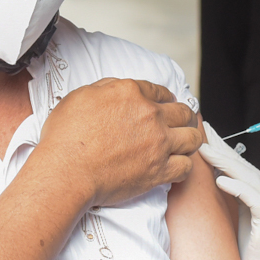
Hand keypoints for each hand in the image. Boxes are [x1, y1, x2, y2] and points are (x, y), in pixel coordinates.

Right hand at [38, 79, 202, 207]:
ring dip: (189, 139)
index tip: (166, 106)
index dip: (165, 99)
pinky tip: (175, 167)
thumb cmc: (66, 136)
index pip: (160, 92)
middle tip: (180, 124)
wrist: (66, 171)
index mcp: (131, 93)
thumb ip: (106, 88)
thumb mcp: (81, 96)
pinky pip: (186, 167)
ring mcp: (158, 143)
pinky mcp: (159, 171)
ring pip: (193, 138)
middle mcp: (150, 115)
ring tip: (183, 144)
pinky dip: (183, 167)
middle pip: (183, 112)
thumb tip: (118, 89)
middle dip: (183, 117)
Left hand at [198, 124, 259, 259]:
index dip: (223, 150)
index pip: (243, 167)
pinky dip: (238, 188)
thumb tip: (208, 183)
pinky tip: (221, 181)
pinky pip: (256, 199)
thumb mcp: (241, 223)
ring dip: (224, 163)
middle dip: (220, 147)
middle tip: (200, 130)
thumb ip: (232, 202)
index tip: (203, 135)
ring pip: (249, 178)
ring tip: (204, 149)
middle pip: (245, 167)